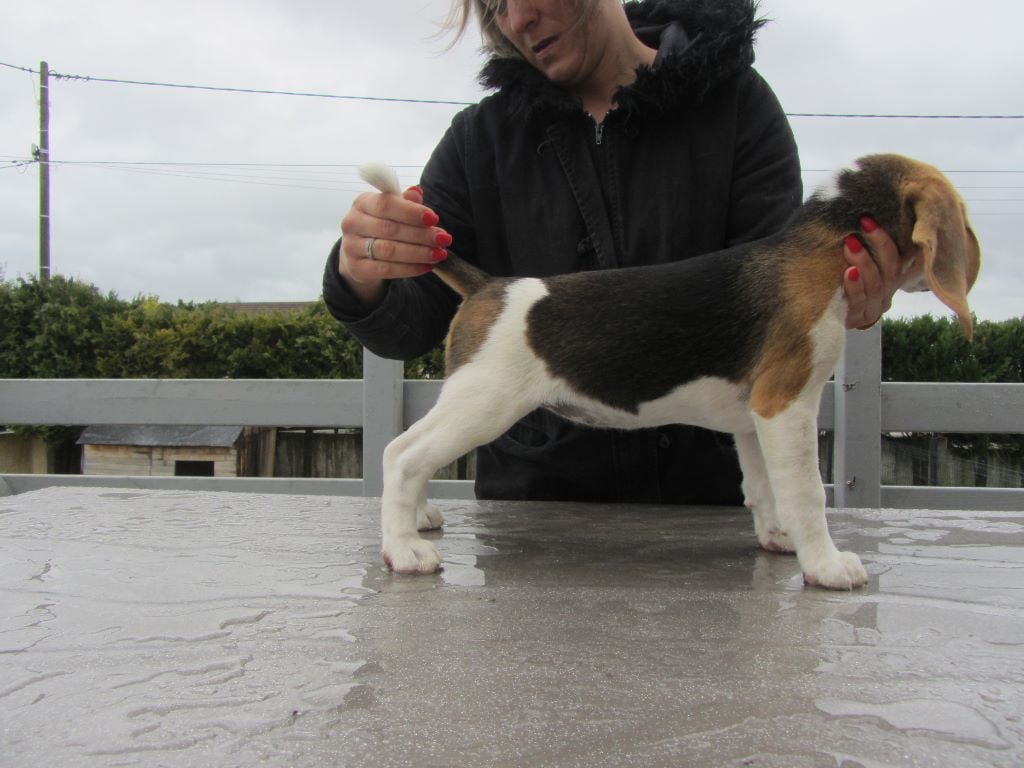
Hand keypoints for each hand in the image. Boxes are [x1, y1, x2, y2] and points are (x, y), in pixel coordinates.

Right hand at [338, 185, 450, 307]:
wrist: (360, 254)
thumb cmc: (383, 225)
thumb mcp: (394, 211)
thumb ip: (406, 202)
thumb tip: (417, 191)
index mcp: (363, 202)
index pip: (386, 204)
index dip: (411, 212)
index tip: (434, 218)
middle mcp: (352, 223)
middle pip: (390, 229)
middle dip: (421, 235)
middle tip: (444, 239)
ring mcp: (351, 246)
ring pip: (389, 250)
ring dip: (418, 253)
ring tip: (439, 254)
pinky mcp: (356, 268)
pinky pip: (386, 269)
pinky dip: (409, 269)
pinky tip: (427, 266)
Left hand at [842, 216, 900, 329]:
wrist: (821, 318)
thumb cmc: (839, 286)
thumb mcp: (854, 266)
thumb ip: (862, 249)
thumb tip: (858, 219)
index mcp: (889, 279)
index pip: (898, 256)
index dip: (888, 238)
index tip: (870, 219)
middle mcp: (885, 294)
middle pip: (890, 268)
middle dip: (879, 243)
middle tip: (864, 223)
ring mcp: (872, 308)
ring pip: (876, 284)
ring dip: (864, 262)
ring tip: (851, 244)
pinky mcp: (856, 319)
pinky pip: (858, 302)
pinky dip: (854, 285)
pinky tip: (849, 272)